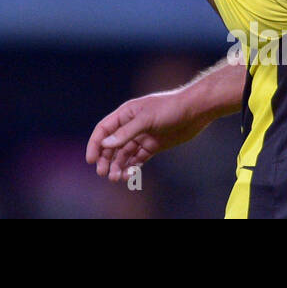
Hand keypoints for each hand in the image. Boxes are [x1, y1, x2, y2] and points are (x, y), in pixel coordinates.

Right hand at [85, 87, 217, 181]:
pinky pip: (138, 158)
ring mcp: (142, 136)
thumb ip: (125, 133)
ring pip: (124, 154)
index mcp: (126, 113)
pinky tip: (130, 175)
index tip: (91, 160)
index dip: (95, 144)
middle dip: (106, 159)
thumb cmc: (170, 108)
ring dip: (118, 166)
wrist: (195, 111)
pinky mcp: (153, 145)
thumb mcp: (146, 119)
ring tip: (116, 178)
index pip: (104, 129)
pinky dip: (132, 167)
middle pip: (112, 144)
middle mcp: (131, 125)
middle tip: (103, 173)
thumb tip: (105, 144)